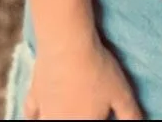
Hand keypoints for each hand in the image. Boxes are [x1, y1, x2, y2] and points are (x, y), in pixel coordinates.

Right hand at [24, 31, 142, 119]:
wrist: (67, 46)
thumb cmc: (97, 70)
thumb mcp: (122, 93)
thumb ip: (131, 114)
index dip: (101, 118)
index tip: (105, 113)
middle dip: (81, 116)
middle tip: (87, 109)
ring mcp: (44, 112)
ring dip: (55, 119)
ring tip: (68, 112)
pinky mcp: (33, 96)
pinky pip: (30, 114)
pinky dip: (34, 115)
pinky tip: (36, 115)